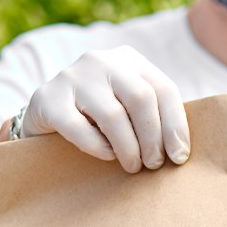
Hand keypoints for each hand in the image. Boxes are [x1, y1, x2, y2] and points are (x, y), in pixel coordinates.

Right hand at [21, 46, 189, 172]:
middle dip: (153, 137)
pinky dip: (98, 147)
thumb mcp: (128, 106)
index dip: (176, 125)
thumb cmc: (99, 116)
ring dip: (129, 147)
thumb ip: (152, 116)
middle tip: (154, 164)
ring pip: (112, 115)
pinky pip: (78, 127)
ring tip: (133, 166)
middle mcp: (102, 61)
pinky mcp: (46, 98)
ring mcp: (72, 76)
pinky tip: (107, 156)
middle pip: (141, 99)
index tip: (179, 156)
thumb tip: (181, 152)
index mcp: (130, 60)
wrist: (45, 114)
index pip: (164, 89)